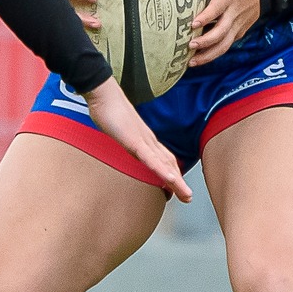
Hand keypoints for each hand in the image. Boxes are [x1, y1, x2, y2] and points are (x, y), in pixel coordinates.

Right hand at [36, 0, 98, 30]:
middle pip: (63, 12)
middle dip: (80, 19)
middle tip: (96, 22)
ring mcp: (47, 6)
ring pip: (63, 18)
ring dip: (79, 23)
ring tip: (95, 25)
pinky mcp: (50, 10)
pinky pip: (62, 19)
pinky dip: (73, 25)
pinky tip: (84, 30)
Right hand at [84, 80, 192, 202]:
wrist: (104, 94)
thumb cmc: (108, 109)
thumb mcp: (117, 128)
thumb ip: (124, 136)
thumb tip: (124, 140)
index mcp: (144, 139)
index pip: (162, 158)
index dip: (170, 172)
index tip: (176, 186)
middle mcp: (148, 141)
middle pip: (167, 163)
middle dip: (178, 182)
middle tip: (187, 197)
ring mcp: (143, 141)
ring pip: (163, 164)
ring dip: (176, 181)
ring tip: (186, 195)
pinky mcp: (135, 141)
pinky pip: (150, 159)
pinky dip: (162, 170)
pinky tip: (171, 180)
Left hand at [190, 0, 259, 66]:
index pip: (217, 9)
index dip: (205, 18)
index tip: (193, 24)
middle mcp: (234, 14)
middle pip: (221, 32)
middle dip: (206, 41)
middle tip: (190, 45)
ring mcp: (237, 25)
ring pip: (224, 45)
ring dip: (209, 55)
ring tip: (192, 61)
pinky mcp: (239, 32)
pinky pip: (226, 45)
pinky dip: (214, 54)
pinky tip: (200, 59)